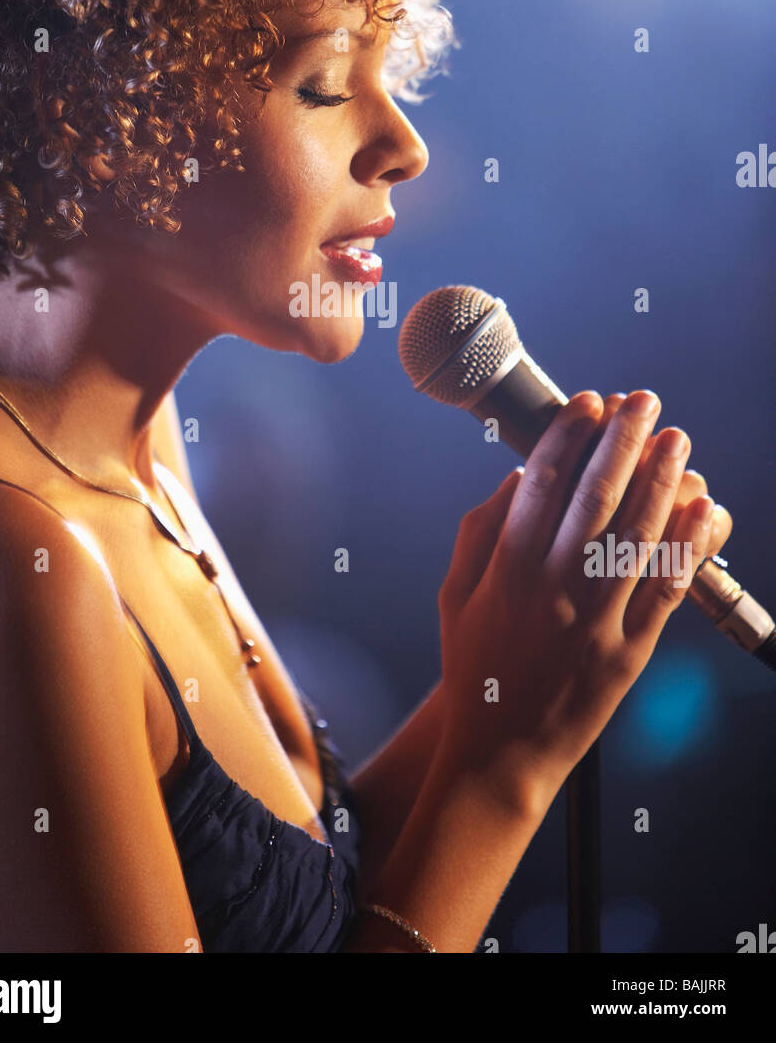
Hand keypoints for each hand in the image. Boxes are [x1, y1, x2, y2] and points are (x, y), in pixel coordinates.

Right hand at [436, 391, 727, 816]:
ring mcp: (594, 622)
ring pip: (636, 537)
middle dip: (622, 440)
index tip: (587, 402)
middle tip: (642, 401)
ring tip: (675, 439)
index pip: (541, 483)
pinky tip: (699, 509)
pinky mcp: (628, 654)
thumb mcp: (454, 596)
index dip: (568, 435)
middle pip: (595, 498)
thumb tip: (515, 478)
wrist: (500, 752)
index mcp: (505, 570)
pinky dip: (685, 547)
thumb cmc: (474, 667)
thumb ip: (479, 532)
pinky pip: (664, 591)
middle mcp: (551, 590)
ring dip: (661, 480)